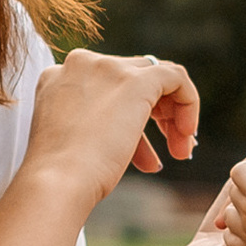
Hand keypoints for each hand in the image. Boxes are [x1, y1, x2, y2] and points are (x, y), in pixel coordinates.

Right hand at [26, 49, 197, 211]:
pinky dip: (188, 102)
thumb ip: (95, 123)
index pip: (106, 85)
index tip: (138, 150)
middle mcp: (82, 63)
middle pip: (134, 77)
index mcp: (58, 75)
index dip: (128, 116)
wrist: (56, 182)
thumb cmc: (62, 175)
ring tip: (181, 150)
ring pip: (156, 76)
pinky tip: (187, 134)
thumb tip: (130, 134)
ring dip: (173, 114)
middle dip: (156, 114)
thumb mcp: (72, 139)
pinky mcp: (135, 81)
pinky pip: (175, 77)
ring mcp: (108, 68)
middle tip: (171, 147)